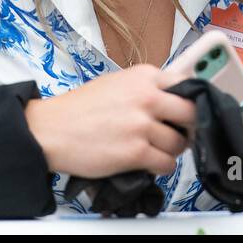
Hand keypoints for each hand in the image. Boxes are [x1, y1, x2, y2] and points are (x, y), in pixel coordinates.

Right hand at [23, 65, 197, 177]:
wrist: (51, 130)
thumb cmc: (79, 109)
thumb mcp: (116, 84)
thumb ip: (146, 88)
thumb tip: (173, 99)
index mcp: (144, 76)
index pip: (187, 84)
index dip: (191, 101)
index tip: (189, 111)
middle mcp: (147, 97)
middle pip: (192, 113)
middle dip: (188, 126)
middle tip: (178, 133)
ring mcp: (142, 125)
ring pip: (180, 143)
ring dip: (171, 150)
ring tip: (153, 150)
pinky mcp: (136, 152)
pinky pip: (167, 164)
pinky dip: (161, 167)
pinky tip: (146, 163)